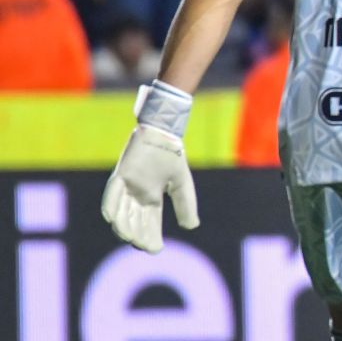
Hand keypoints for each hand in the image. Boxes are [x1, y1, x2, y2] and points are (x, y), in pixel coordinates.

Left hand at [101, 125, 198, 252]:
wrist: (164, 134)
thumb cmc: (172, 156)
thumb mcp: (181, 184)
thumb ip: (185, 204)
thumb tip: (191, 227)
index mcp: (151, 198)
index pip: (150, 223)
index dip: (151, 236)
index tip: (156, 249)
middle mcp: (136, 196)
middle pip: (134, 221)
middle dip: (137, 235)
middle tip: (142, 245)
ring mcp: (126, 187)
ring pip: (121, 212)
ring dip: (123, 225)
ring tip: (129, 237)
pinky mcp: (120, 175)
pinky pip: (111, 193)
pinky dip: (110, 206)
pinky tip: (110, 218)